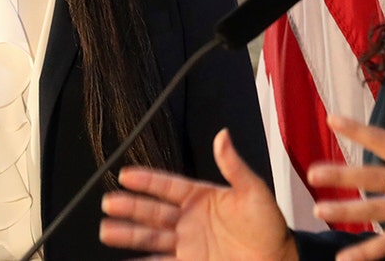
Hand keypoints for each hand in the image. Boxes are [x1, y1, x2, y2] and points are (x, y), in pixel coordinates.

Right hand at [99, 128, 296, 260]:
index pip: (169, 186)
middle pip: (153, 211)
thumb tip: (223, 136)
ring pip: (151, 237)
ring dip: (128, 234)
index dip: (147, 180)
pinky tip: (125, 260)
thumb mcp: (254, 191)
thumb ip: (233, 166)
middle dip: (130, 207)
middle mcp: (191, 219)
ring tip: (106, 230)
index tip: (126, 174)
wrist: (278, 260)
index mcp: (203, 197)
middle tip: (108, 202)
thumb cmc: (270, 227)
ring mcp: (188, 243)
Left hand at [307, 83, 384, 260]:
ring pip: (375, 211)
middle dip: (342, 176)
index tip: (332, 119)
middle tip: (313, 173)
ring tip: (320, 210)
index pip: (383, 139)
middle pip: (372, 177)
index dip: (358, 129)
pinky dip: (366, 253)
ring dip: (346, 212)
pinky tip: (344, 259)